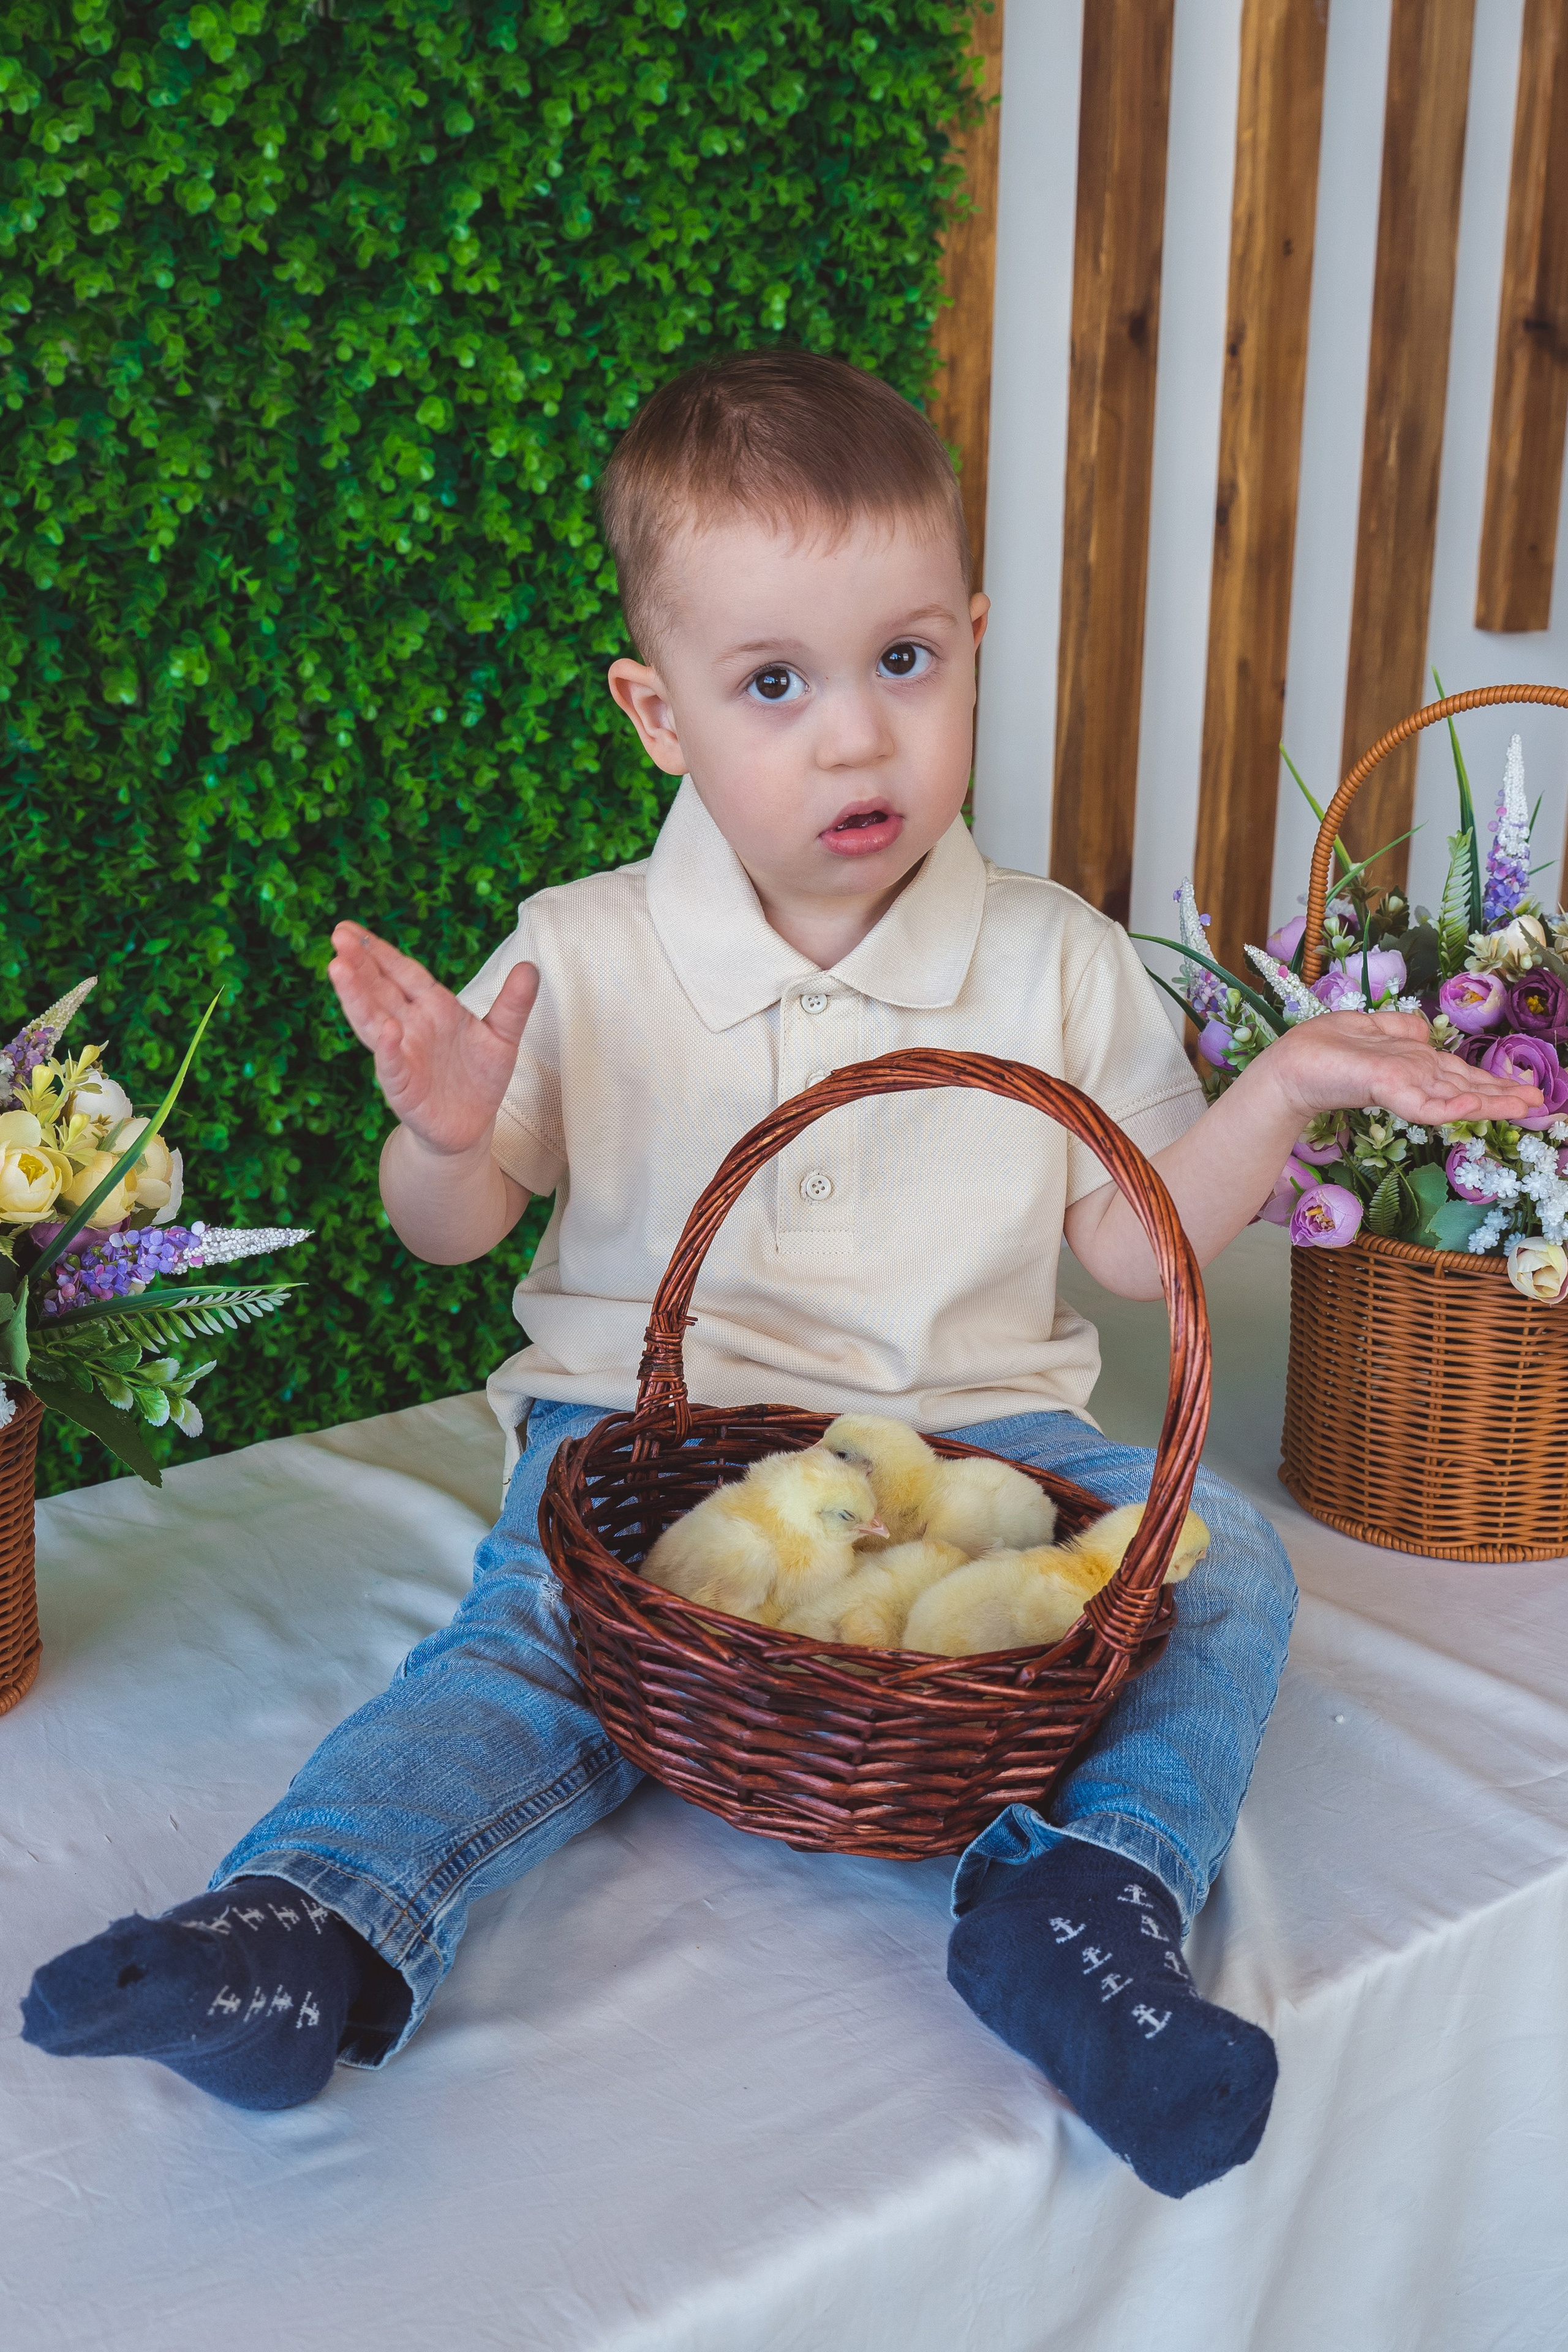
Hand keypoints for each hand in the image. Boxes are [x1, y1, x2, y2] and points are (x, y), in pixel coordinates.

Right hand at [327, 922, 539, 1155]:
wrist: (470, 1126)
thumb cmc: (479, 1078)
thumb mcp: (503, 1037)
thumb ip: (514, 1003)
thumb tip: (530, 967)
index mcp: (433, 1008)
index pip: (403, 972)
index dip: (380, 951)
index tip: (351, 929)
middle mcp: (411, 1027)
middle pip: (381, 990)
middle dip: (360, 963)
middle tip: (338, 935)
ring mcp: (404, 1056)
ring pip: (375, 1021)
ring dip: (356, 997)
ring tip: (339, 968)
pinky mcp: (405, 1089)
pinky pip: (393, 1067)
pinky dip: (388, 1051)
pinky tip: (385, 1031)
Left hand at [1264, 1010, 1543, 1129]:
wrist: (1288, 1066)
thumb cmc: (1323, 1050)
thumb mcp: (1372, 1028)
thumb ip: (1404, 1031)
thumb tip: (1429, 1031)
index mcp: (1415, 1064)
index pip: (1462, 1076)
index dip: (1496, 1084)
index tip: (1530, 1093)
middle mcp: (1414, 1076)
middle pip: (1468, 1087)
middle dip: (1506, 1097)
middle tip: (1544, 1107)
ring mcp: (1402, 1084)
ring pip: (1454, 1095)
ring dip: (1492, 1102)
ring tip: (1527, 1108)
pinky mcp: (1385, 1086)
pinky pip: (1424, 1100)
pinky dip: (1451, 1105)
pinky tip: (1475, 1106)